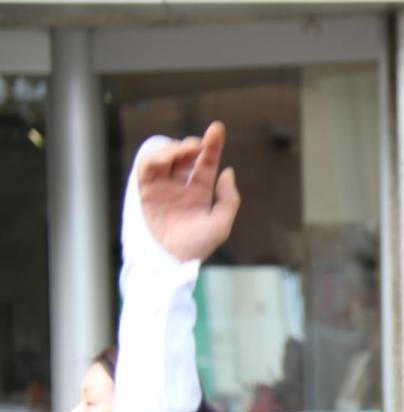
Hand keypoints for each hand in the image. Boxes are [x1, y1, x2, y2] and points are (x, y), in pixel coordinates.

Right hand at [139, 121, 239, 261]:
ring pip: (166, 158)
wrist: (172, 262)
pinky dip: (155, 158)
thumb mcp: (220, 225)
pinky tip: (167, 157)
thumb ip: (228, 199)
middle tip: (197, 146)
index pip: (206, 163)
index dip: (212, 145)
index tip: (217, 129)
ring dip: (173, 149)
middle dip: (191, 145)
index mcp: (201, 192)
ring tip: (183, 150)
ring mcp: (163, 188)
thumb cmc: (197, 247)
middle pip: (186, 156)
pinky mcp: (146, 192)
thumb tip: (227, 171)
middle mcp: (182, 186)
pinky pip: (147, 169)